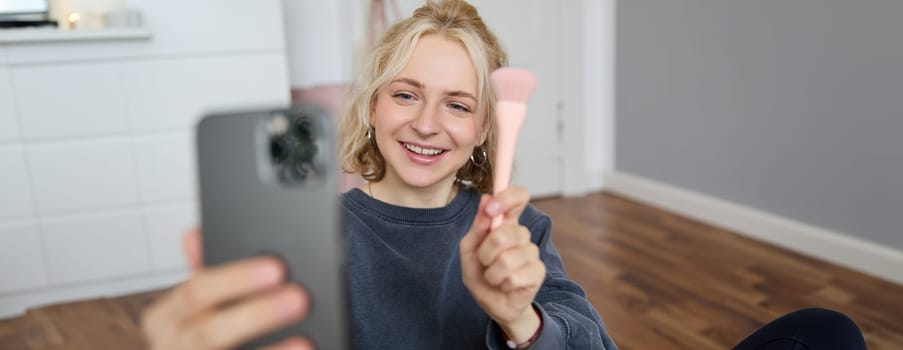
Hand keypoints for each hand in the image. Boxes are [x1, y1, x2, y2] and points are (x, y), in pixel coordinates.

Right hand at [141, 228, 313, 349]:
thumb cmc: (206, 335)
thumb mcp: (201, 303)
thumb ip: (205, 272)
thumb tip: (194, 233)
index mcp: (166, 317)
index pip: (196, 292)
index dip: (237, 278)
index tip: (277, 267)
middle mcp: (171, 348)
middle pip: (210, 332)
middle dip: (257, 315)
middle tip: (300, 297)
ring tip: (307, 340)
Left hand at [460, 187, 545, 342]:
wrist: (493, 303)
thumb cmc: (481, 274)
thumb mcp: (469, 250)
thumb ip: (477, 227)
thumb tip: (485, 199)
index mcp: (506, 223)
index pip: (518, 197)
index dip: (507, 197)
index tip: (491, 208)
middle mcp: (522, 234)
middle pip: (505, 233)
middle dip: (486, 253)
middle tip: (485, 262)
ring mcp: (532, 252)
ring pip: (507, 259)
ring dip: (493, 273)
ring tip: (494, 276)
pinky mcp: (538, 271)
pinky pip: (515, 277)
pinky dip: (502, 284)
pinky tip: (505, 285)